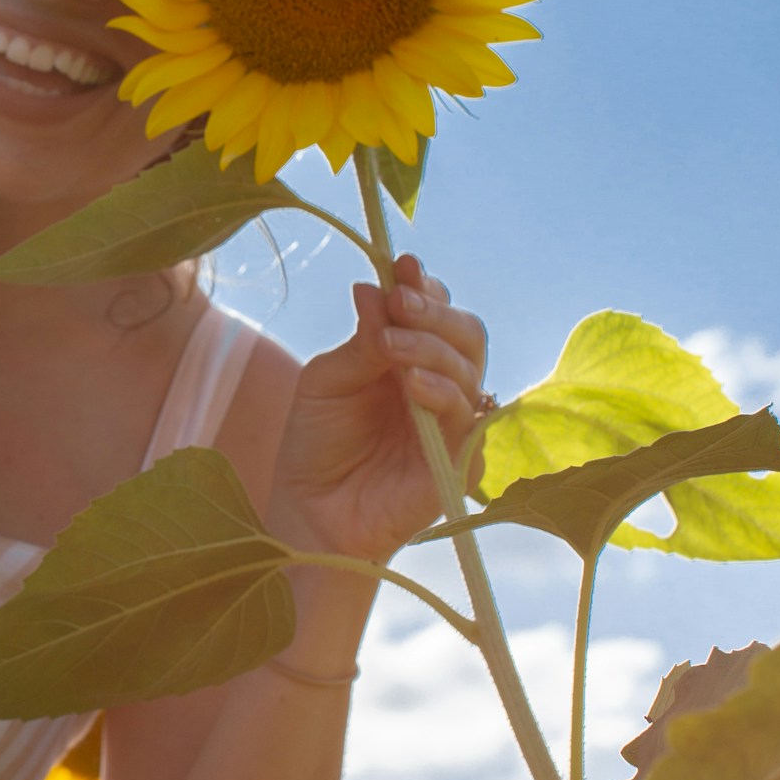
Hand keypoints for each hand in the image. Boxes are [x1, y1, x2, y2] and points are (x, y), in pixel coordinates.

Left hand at [267, 256, 487, 568]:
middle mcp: (439, 383)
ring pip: (468, 367)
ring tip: (390, 344)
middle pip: (465, 331)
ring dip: (430, 347)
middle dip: (434, 310)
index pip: (435, 310)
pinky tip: (412, 385)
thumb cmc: (316, 444)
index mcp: (410, 357)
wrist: (310, 513)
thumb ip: (360, 339)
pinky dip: (442, 393)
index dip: (424, 286)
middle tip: (401, 302)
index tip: (401, 266)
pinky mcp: (461, 461)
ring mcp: (454, 421)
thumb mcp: (326, 381)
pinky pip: (467, 418)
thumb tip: (374, 285)